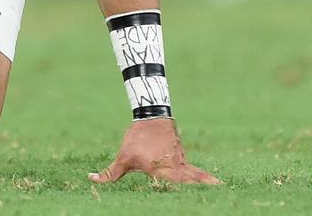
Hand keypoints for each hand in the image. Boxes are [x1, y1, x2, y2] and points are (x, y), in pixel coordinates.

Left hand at [89, 118, 220, 184]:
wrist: (151, 116)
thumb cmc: (136, 138)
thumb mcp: (123, 157)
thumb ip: (110, 173)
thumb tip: (91, 179)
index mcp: (160, 170)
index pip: (174, 185)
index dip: (184, 191)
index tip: (196, 195)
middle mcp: (173, 166)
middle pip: (190, 181)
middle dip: (203, 186)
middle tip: (219, 189)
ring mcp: (179, 160)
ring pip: (194, 174)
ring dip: (204, 182)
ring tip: (220, 188)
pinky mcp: (181, 154)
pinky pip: (192, 167)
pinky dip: (200, 174)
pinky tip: (210, 180)